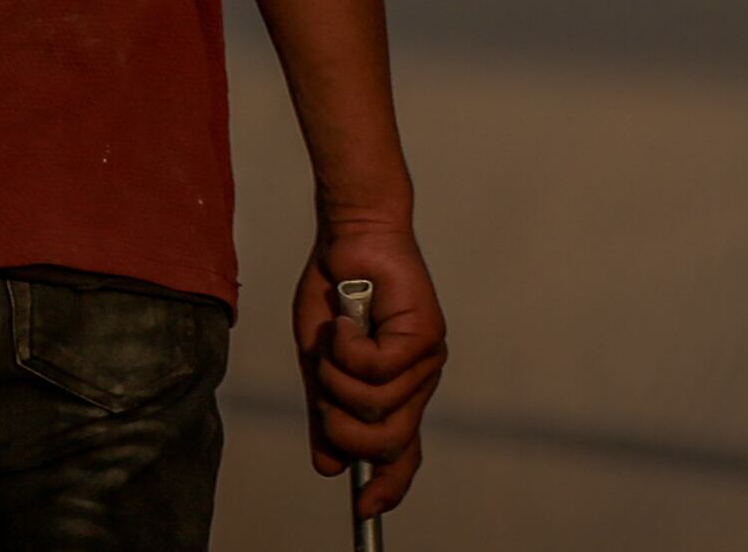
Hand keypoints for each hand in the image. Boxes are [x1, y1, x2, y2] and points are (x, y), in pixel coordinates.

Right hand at [295, 218, 448, 519]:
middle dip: (341, 427)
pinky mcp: (424, 333)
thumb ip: (327, 413)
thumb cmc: (336, 295)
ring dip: (336, 377)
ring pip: (375, 406)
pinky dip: (346, 348)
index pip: (403, 452)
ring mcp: (426, 357)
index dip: (389, 484)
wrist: (349, 238)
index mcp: (398, 391)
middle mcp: (418, 380)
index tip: (367, 509)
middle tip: (324, 387)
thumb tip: (331, 467)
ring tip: (335, 339)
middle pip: (386, 442)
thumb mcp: (322, 365)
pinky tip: (346, 321)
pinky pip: (375, 369)